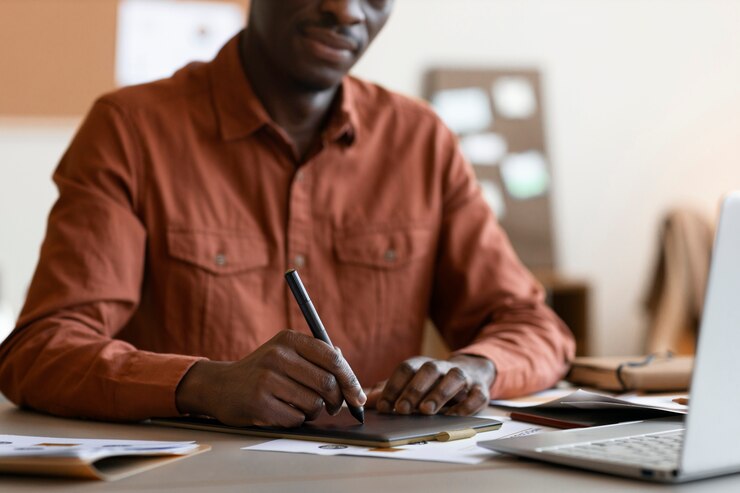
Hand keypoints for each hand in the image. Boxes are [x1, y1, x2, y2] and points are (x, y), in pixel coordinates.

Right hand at [175, 330, 365, 426]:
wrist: (221, 386)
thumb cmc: (262, 371)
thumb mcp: (286, 352)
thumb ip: (316, 356)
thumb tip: (347, 370)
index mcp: (289, 339)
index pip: (333, 358)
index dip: (350, 379)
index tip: (358, 396)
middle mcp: (278, 355)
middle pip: (327, 383)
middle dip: (338, 400)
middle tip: (335, 407)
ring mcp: (267, 379)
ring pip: (314, 403)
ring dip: (315, 412)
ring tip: (302, 407)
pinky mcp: (260, 403)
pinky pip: (297, 418)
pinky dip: (298, 420)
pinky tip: (284, 412)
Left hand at [367, 355, 494, 415]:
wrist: (472, 372)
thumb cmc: (433, 382)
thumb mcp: (410, 383)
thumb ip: (388, 392)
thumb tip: (361, 401)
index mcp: (422, 364)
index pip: (406, 368)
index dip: (394, 385)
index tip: (384, 405)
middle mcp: (442, 366)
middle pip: (429, 370)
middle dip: (414, 389)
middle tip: (403, 409)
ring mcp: (463, 377)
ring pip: (454, 378)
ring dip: (439, 393)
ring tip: (426, 410)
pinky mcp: (480, 389)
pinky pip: (476, 395)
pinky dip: (465, 406)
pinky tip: (453, 416)